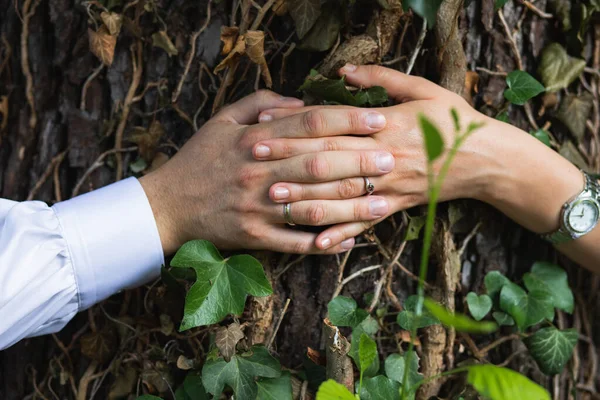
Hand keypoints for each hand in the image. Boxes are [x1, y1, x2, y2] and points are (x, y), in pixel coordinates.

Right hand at [139, 90, 395, 254]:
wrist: (168, 206)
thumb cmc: (199, 160)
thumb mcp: (222, 120)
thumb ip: (261, 104)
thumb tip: (300, 100)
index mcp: (255, 140)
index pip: (311, 124)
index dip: (348, 120)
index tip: (378, 118)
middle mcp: (260, 172)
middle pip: (320, 163)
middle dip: (360, 161)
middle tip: (392, 159)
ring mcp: (259, 208)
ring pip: (314, 205)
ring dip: (352, 205)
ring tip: (384, 203)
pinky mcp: (255, 237)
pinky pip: (295, 242)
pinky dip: (324, 242)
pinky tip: (351, 240)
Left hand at [254, 65, 582, 249]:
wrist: (487, 159)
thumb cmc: (454, 120)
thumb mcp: (425, 89)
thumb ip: (384, 79)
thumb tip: (344, 72)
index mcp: (388, 126)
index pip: (334, 126)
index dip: (299, 125)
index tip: (268, 124)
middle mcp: (386, 158)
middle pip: (330, 160)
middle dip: (291, 160)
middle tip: (256, 159)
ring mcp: (390, 187)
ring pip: (343, 195)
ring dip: (307, 197)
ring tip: (274, 198)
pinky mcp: (397, 207)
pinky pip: (366, 224)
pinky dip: (343, 234)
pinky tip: (317, 243)